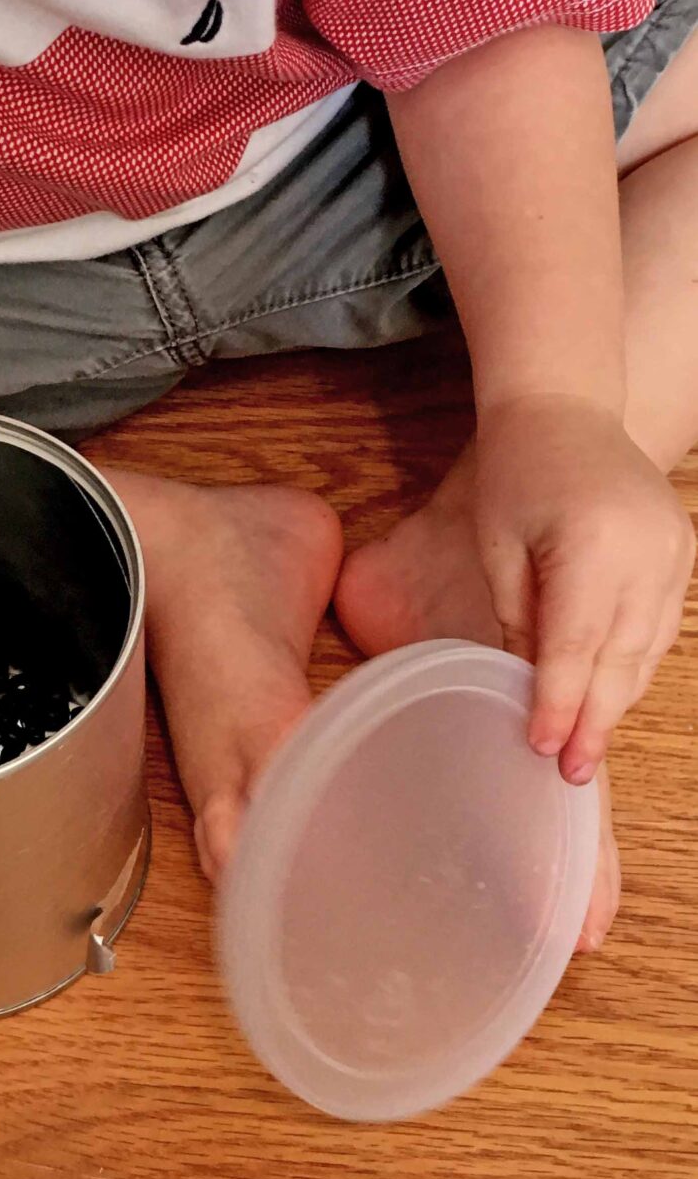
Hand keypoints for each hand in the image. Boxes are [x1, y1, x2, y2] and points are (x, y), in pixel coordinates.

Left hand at [473, 395, 694, 781]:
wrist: (565, 406)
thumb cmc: (517, 470)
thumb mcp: (499, 546)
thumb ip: (518, 617)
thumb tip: (527, 686)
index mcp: (594, 546)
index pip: (576, 646)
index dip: (560, 704)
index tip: (541, 748)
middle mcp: (648, 553)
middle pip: (622, 658)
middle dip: (595, 720)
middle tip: (570, 771)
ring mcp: (674, 552)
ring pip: (648, 649)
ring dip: (618, 698)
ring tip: (586, 747)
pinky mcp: (682, 551)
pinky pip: (660, 626)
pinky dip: (633, 662)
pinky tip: (608, 692)